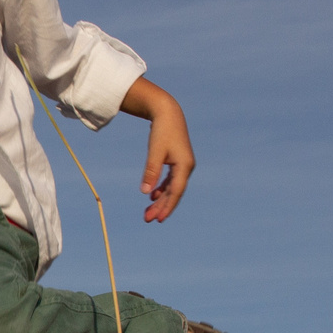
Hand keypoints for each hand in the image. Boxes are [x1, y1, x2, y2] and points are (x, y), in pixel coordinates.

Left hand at [119, 77, 193, 223]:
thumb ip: (151, 171)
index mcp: (185, 166)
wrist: (168, 112)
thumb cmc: (162, 130)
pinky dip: (162, 189)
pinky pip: (171, 180)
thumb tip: (145, 192)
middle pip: (174, 193)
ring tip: (148, 212)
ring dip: (161, 200)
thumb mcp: (155, 151)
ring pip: (172, 188)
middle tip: (148, 220)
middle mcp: (186, 167)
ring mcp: (183, 165)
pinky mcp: (178, 161)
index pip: (176, 191)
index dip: (168, 206)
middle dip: (161, 207)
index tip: (158, 219)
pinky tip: (153, 196)